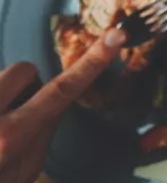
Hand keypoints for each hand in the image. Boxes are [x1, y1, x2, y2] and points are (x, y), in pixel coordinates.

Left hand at [0, 27, 125, 182]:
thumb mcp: (23, 173)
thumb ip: (42, 135)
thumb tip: (52, 105)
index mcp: (9, 136)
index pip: (61, 90)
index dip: (91, 62)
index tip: (115, 36)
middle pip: (22, 70)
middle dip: (26, 85)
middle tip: (16, 114)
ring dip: (1, 98)